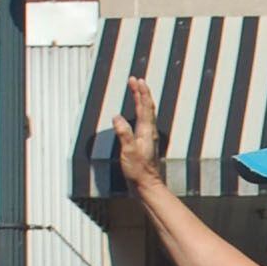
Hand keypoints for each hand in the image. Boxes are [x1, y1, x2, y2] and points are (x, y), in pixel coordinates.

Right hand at [113, 74, 165, 192]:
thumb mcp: (128, 152)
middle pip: (147, 107)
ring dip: (142, 100)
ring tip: (137, 90)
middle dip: (141, 92)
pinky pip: (144, 121)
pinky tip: (138, 113)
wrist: (147, 185)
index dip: (141, 93)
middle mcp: (150, 132)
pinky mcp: (146, 142)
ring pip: (147, 113)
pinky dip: (141, 111)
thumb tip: (117, 117)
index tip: (136, 80)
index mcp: (146, 132)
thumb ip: (124, 134)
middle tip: (135, 80)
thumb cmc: (138, 170)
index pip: (145, 107)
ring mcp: (149, 137)